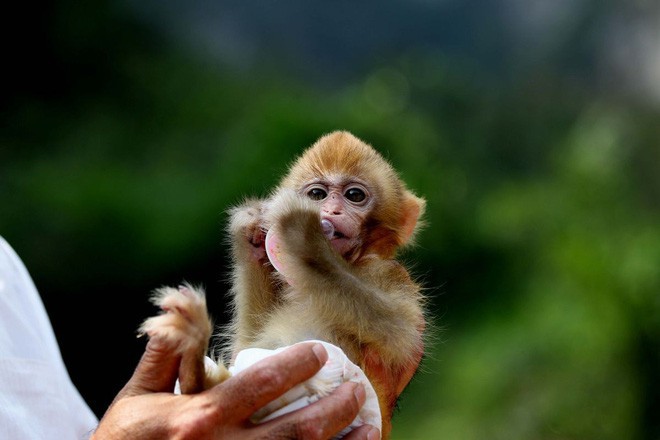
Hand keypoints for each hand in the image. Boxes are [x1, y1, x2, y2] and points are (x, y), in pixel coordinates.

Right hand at [92, 340, 378, 438]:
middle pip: (295, 431)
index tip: (320, 353)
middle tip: (357, 389)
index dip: (296, 366)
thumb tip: (180, 301)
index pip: (260, 385)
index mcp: (198, 418)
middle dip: (334, 408)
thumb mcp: (139, 395)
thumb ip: (166, 352)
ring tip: (369, 426)